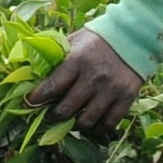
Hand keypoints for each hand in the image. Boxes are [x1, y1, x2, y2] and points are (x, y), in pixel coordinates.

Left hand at [27, 29, 142, 138]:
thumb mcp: (75, 40)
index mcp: (77, 60)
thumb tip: (33, 70)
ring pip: (86, 121)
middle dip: (53, 115)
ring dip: (75, 124)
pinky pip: (108, 123)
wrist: (134, 35)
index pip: (51, 86)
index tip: (29, 103)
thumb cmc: (98, 39)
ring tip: (71, 120)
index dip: (37, 99)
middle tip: (50, 115)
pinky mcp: (126, 98)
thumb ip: (57, 56)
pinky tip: (92, 122)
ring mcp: (111, 89)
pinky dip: (97, 127)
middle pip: (66, 109)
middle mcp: (94, 77)